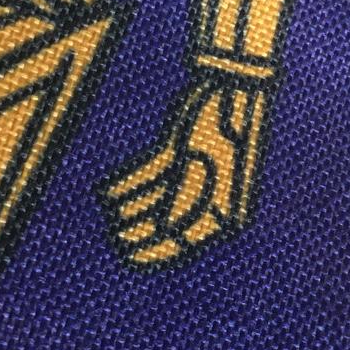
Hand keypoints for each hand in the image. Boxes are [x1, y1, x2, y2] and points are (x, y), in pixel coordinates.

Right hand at [103, 79, 269, 266]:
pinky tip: (109, 191)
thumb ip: (199, 208)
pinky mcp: (182, 148)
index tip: (131, 255)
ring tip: (111, 212)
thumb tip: (163, 232)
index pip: (184, 243)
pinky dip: (125, 184)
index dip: (154, 252)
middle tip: (115, 235)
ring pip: (151, 200)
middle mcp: (216, 194)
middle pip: (164, 225)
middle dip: (135, 232)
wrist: (240, 94)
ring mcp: (199, 171)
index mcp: (229, 211)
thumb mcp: (224, 180)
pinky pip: (146, 175)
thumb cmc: (229, 139)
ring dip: (126, 208)